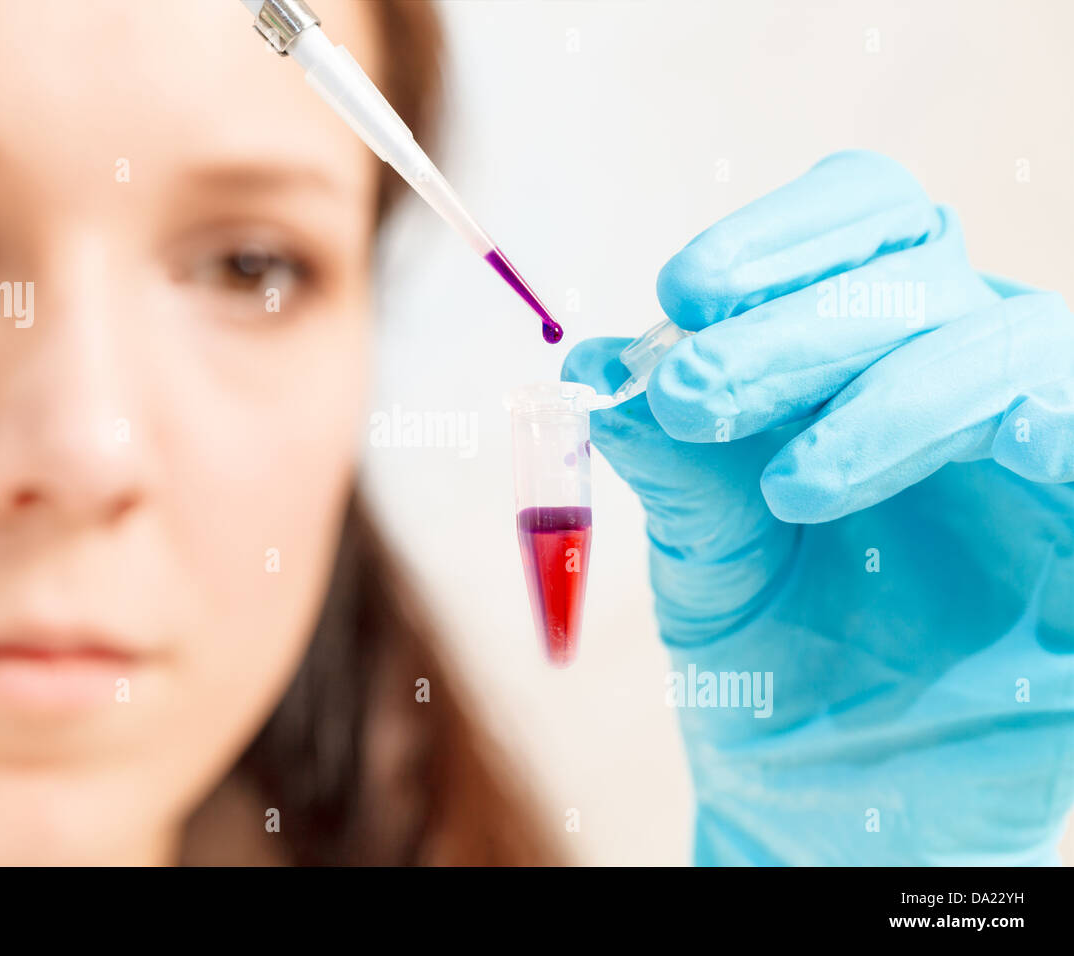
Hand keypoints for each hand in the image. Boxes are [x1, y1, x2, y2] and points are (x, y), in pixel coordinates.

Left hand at [563, 150, 1073, 864]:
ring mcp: (1037, 448)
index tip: (681, 295)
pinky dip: (1046, 416)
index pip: (853, 225)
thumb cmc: (768, 660)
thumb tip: (606, 367)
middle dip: (796, 323)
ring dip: (888, 390)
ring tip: (787, 486)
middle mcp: (959, 374)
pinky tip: (988, 448)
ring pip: (1008, 341)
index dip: (776, 241)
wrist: (825, 800)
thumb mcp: (707, 558)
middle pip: (915, 269)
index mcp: (864, 353)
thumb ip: (677, 463)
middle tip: (693, 394)